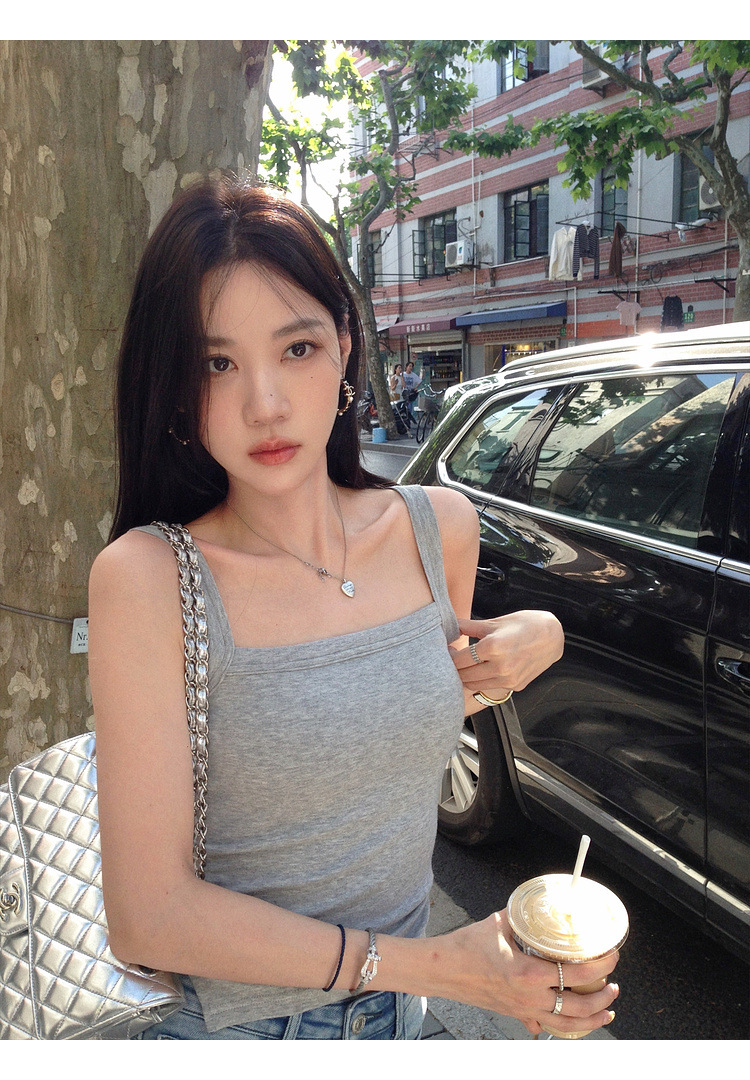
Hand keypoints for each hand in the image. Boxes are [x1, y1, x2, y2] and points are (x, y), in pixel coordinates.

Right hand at [442, 911, 618, 1037]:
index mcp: (528, 973)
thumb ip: (524, 919)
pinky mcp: (515, 1015)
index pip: (576, 974)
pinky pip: (545, 1028)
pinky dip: (563, 1027)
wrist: (442, 970)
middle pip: (579, 1008)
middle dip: (603, 998)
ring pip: (567, 1026)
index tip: (612, 956)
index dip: (601, 966)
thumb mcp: (499, 924)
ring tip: (607, 1010)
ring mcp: (522, 1011)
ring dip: (592, 1021)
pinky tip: (573, 1022)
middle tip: (614, 985)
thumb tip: (541, 906)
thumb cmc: (466, 946)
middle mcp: (529, 998)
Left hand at [450, 611, 563, 699]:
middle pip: (464, 675)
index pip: (459, 660)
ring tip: (467, 665)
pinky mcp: (515, 686)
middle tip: (454, 659)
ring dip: (467, 677)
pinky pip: (491, 687)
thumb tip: (451, 624)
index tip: (447, 652)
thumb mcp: (496, 622)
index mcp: (492, 647)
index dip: (449, 656)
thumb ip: (470, 626)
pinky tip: (482, 670)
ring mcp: (508, 679)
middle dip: (456, 668)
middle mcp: (499, 666)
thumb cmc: (525, 624)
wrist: (553, 636)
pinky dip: (482, 681)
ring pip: (475, 685)